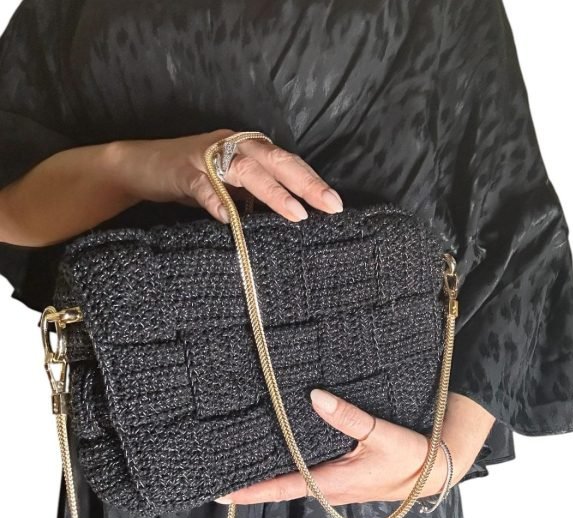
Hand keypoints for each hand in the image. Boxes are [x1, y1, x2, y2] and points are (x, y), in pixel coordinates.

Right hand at [111, 128, 343, 223]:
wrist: (140, 165)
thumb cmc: (190, 178)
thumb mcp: (229, 187)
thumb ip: (255, 198)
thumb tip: (289, 219)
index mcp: (247, 149)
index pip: (286, 162)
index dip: (311, 180)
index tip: (335, 204)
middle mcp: (232, 146)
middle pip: (275, 161)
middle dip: (305, 183)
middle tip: (330, 206)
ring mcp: (207, 157)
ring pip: (247, 170)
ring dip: (272, 192)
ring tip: (296, 214)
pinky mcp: (183, 171)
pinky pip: (203, 187)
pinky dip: (217, 201)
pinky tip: (228, 218)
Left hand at [214, 389, 495, 505]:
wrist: (437, 470)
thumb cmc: (412, 456)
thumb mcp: (383, 434)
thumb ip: (349, 417)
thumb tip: (315, 397)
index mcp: (332, 484)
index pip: (281, 489)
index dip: (250, 491)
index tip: (220, 492)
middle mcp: (327, 490)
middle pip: (280, 487)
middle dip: (251, 481)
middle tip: (218, 467)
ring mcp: (333, 486)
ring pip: (293, 480)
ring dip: (268, 472)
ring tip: (239, 457)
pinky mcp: (341, 478)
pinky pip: (307, 474)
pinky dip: (288, 465)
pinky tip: (277, 448)